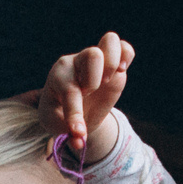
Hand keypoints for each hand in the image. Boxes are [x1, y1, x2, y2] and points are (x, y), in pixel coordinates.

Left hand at [32, 31, 134, 157]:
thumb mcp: (55, 126)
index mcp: (58, 76)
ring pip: (110, 40)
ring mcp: (96, 60)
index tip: (79, 132)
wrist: (73, 109)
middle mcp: (77, 62)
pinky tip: (121, 70)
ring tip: (107, 80)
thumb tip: (80, 143)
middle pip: (92, 54)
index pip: (70, 89)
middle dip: (95, 79)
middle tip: (90, 93)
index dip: (75, 113)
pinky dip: (127, 56)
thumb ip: (66, 134)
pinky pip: (124, 47)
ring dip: (112, 63)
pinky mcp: (113, 64)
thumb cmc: (59, 114)